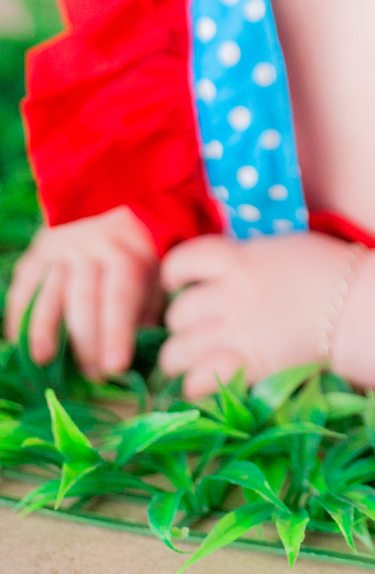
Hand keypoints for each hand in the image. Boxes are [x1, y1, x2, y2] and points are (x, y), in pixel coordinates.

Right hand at [3, 207, 160, 379]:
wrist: (113, 199)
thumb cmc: (140, 248)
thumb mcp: (157, 269)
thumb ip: (150, 306)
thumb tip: (144, 350)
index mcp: (126, 253)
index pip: (119, 298)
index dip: (116, 334)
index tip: (115, 368)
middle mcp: (91, 248)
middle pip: (83, 300)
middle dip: (85, 342)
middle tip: (90, 375)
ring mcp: (60, 248)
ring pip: (50, 293)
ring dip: (44, 330)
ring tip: (43, 360)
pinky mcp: (37, 252)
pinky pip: (24, 286)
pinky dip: (19, 315)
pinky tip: (19, 342)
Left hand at [160, 230, 357, 398]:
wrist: (361, 304)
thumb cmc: (331, 270)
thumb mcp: (284, 247)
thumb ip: (248, 255)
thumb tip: (226, 264)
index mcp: (239, 260)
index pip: (184, 260)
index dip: (175, 272)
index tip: (179, 281)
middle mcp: (230, 296)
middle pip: (179, 312)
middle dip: (181, 321)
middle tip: (194, 326)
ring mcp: (238, 334)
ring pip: (178, 350)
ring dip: (180, 356)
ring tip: (190, 358)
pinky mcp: (250, 367)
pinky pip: (199, 381)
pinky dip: (196, 383)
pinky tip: (204, 380)